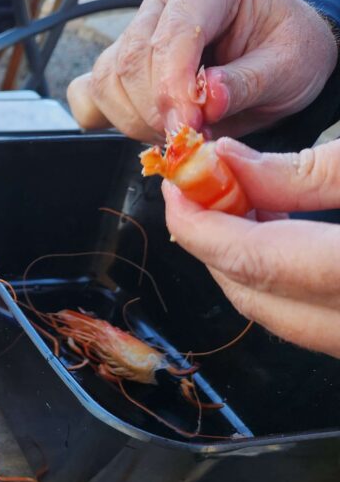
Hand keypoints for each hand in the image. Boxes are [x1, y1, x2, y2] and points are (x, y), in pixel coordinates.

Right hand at [66, 0, 337, 141]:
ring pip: (107, 83)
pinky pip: (89, 96)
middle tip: (192, 138)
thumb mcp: (289, 65)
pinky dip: (109, 120)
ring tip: (180, 133)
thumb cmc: (285, 51)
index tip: (191, 125)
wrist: (277, 58)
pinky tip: (146, 128)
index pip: (172, 34)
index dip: (174, 85)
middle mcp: (161, 7)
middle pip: (130, 62)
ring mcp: (134, 37)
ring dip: (137, 122)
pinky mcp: (117, 70)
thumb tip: (208, 101)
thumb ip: (249, 82)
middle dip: (156, 112)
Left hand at [162, 137, 339, 356]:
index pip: (250, 260)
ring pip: (273, 313)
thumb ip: (305, 171)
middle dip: (213, 241)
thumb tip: (230, 163)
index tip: (175, 187)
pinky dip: (278, 278)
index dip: (199, 224)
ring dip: (243, 261)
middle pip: (251, 294)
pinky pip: (303, 317)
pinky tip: (279, 234)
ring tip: (239, 202)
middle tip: (200, 188)